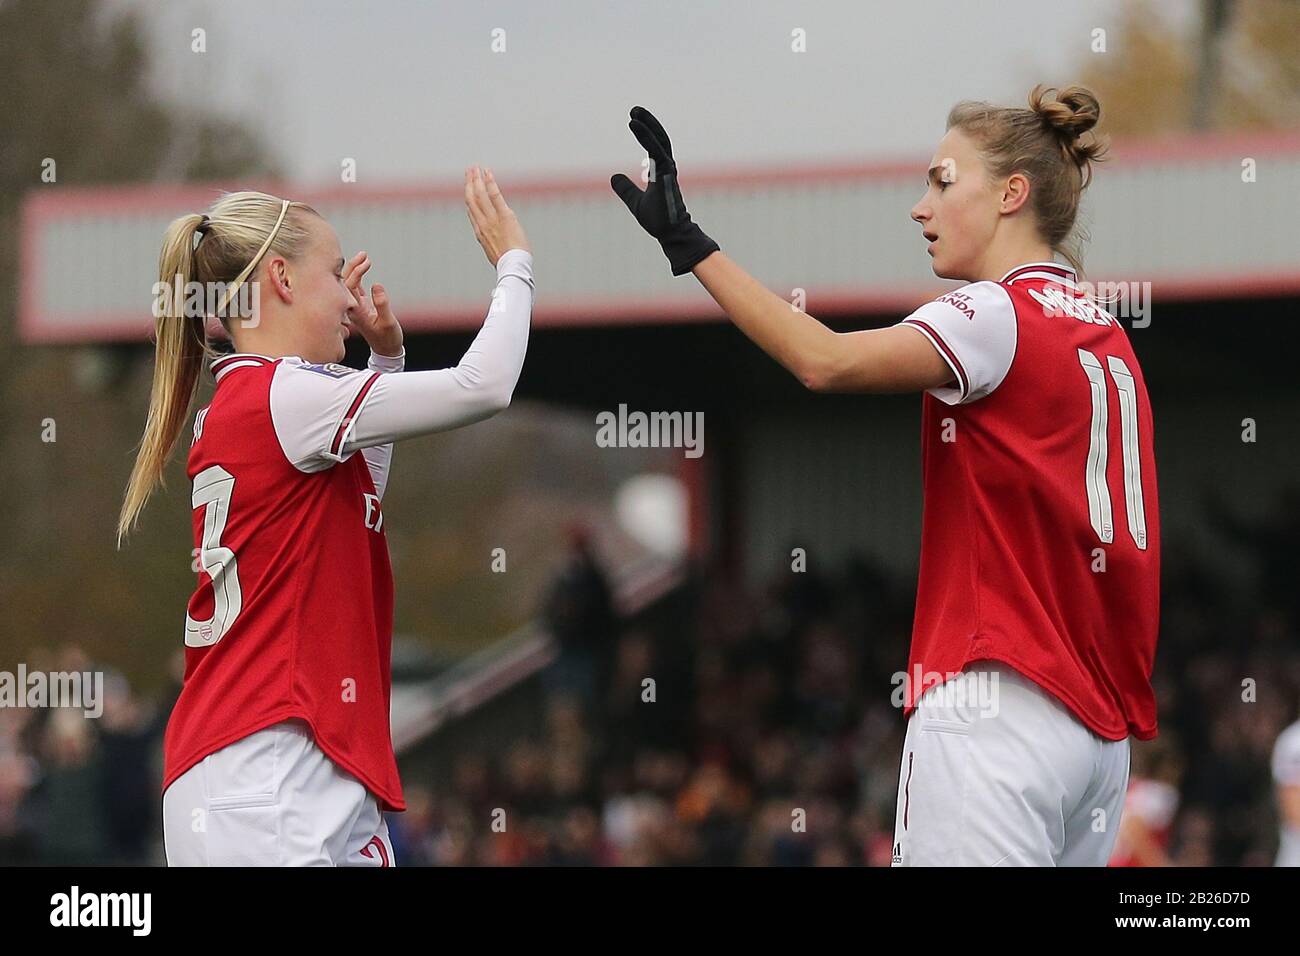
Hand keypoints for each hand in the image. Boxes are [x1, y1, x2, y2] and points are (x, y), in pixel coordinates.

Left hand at [343, 252, 402, 356]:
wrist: (386, 350)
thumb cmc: (388, 338)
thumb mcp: (388, 322)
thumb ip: (382, 304)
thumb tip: (377, 286)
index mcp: (354, 311)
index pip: (348, 286)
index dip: (356, 273)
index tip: (367, 263)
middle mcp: (350, 308)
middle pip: (344, 282)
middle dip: (352, 266)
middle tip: (364, 254)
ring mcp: (354, 306)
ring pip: (348, 284)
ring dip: (354, 269)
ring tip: (364, 257)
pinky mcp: (360, 305)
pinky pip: (354, 287)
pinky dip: (358, 276)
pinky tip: (363, 267)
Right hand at [464, 166, 528, 266]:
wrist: (513, 265)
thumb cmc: (507, 262)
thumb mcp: (495, 252)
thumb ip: (492, 242)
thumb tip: (494, 240)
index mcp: (479, 232)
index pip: (471, 210)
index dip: (469, 196)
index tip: (468, 187)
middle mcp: (482, 223)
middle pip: (472, 199)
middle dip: (469, 183)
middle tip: (469, 170)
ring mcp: (492, 219)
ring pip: (480, 194)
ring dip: (477, 179)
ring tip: (476, 167)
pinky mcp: (504, 215)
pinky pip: (494, 195)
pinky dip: (490, 182)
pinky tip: (487, 172)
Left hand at [610, 106, 718, 275]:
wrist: (671, 234)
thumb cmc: (659, 220)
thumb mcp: (635, 202)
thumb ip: (626, 188)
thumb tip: (613, 177)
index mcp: (661, 172)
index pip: (655, 147)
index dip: (647, 133)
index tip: (635, 121)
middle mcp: (666, 168)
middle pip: (659, 139)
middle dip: (649, 123)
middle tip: (635, 110)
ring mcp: (667, 170)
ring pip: (659, 141)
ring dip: (648, 125)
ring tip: (635, 112)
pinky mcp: (666, 174)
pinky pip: (656, 150)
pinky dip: (647, 136)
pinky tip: (636, 125)